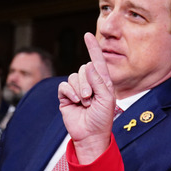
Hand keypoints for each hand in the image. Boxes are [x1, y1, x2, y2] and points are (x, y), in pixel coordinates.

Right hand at [58, 32, 115, 163]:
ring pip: (73, 77)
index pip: (97, 62)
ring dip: (79, 89)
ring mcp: (76, 90)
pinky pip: (64, 85)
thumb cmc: (102, 119)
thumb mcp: (106, 99)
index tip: (88, 35)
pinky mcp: (66, 96)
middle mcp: (89, 84)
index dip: (93, 48)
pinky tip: (75, 101)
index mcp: (102, 82)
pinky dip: (69, 92)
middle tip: (90, 98)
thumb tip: (88, 65)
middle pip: (83, 69)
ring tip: (85, 103)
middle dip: (87, 83)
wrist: (90, 135)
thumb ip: (99, 81)